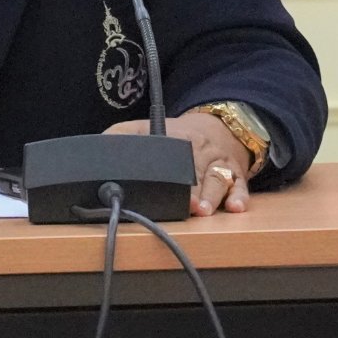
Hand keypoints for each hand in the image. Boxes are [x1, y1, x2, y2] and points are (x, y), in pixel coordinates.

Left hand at [105, 111, 251, 216]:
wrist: (218, 126)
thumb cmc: (177, 135)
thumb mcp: (146, 127)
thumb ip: (120, 137)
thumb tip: (95, 151)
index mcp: (178, 139)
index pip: (172, 155)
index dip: (169, 172)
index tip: (164, 184)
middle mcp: (201, 151)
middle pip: (197, 172)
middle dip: (192, 191)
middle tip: (188, 207)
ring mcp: (220, 164)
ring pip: (218, 179)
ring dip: (212, 196)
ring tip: (204, 211)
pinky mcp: (237, 175)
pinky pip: (242, 186)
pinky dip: (240, 197)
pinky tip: (235, 207)